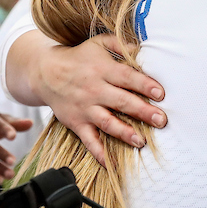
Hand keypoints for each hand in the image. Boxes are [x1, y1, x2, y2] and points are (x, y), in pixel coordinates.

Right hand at [35, 34, 165, 165]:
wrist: (45, 72)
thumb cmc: (79, 58)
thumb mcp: (98, 43)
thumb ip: (121, 44)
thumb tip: (144, 48)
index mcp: (102, 69)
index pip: (127, 77)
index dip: (144, 85)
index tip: (160, 94)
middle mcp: (94, 89)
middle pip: (121, 101)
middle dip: (143, 111)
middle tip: (161, 120)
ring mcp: (85, 108)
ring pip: (107, 122)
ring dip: (125, 133)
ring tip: (141, 141)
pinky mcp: (77, 123)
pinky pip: (89, 140)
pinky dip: (99, 153)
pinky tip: (110, 164)